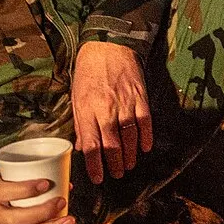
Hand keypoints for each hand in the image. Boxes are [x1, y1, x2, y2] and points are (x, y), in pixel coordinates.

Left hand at [72, 40, 151, 184]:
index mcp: (87, 110)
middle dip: (114, 164)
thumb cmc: (89, 72)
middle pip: (111, 145)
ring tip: (129, 165)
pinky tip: (145, 148)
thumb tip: (82, 147)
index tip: (97, 178)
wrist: (108, 46)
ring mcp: (124, 103)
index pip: (91, 145)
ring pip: (129, 136)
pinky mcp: (139, 96)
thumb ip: (81, 123)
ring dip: (130, 154)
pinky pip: (145, 121)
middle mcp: (106, 109)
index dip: (95, 165)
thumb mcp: (77, 97)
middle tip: (116, 175)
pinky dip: (146, 137)